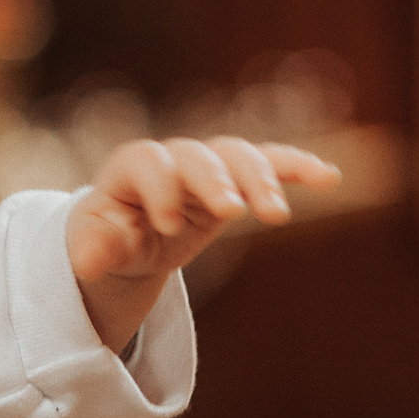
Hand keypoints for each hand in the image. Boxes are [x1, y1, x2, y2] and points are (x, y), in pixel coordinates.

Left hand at [69, 136, 339, 350]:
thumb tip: (88, 260)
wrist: (129, 236)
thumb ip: (96, 250)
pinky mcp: (237, 180)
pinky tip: (329, 178)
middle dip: (217, 181)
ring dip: (262, 179)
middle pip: (199, 156)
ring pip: (239, 156)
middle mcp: (173, 159)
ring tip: (276, 216)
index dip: (160, 188)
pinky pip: (270, 164)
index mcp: (130, 170)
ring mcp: (208, 166)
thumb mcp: (97, 249)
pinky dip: (297, 167)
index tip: (167, 224)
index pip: (148, 163)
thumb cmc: (109, 240)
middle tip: (231, 212)